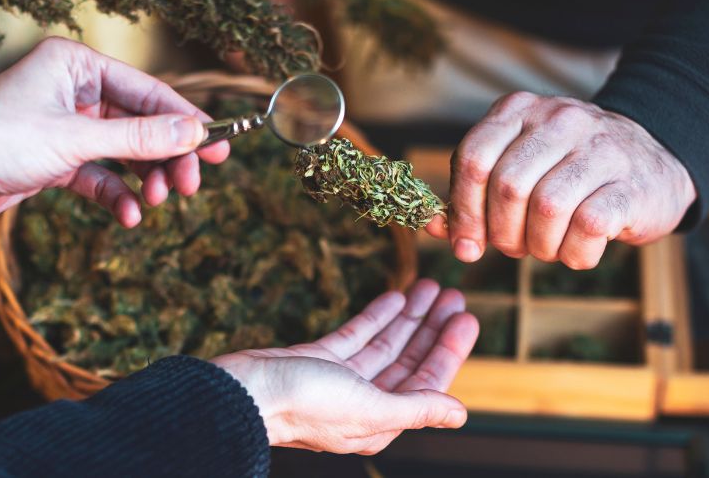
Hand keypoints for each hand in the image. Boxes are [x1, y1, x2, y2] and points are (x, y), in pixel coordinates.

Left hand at [0, 37, 228, 224]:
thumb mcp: (77, 139)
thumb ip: (139, 137)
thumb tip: (194, 133)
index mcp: (77, 66)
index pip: (148, 92)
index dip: (186, 121)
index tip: (220, 145)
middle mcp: (75, 91)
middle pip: (142, 123)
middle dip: (167, 156)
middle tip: (191, 184)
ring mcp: (67, 126)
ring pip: (125, 152)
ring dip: (146, 178)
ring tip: (160, 200)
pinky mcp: (58, 159)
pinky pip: (101, 175)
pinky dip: (118, 195)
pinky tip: (130, 215)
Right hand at [211, 279, 477, 454]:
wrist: (242, 393)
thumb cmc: (302, 406)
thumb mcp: (368, 409)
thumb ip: (416, 408)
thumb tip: (460, 414)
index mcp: (379, 422)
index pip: (426, 384)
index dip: (448, 351)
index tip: (466, 319)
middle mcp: (363, 403)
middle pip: (408, 362)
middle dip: (432, 329)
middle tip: (454, 296)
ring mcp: (339, 380)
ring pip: (384, 345)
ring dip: (408, 318)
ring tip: (429, 287)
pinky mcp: (318, 360)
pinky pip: (356, 336)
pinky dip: (376, 316)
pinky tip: (395, 297)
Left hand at [426, 92, 696, 268]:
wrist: (654, 165)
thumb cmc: (568, 174)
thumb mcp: (518, 167)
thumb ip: (473, 194)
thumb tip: (433, 227)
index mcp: (519, 110)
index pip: (473, 158)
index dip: (462, 209)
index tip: (466, 245)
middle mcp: (560, 119)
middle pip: (507, 186)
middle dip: (501, 232)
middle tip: (512, 247)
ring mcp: (600, 147)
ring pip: (546, 208)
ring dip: (539, 246)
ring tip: (546, 248)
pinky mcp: (631, 183)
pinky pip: (588, 226)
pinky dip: (575, 253)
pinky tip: (577, 250)